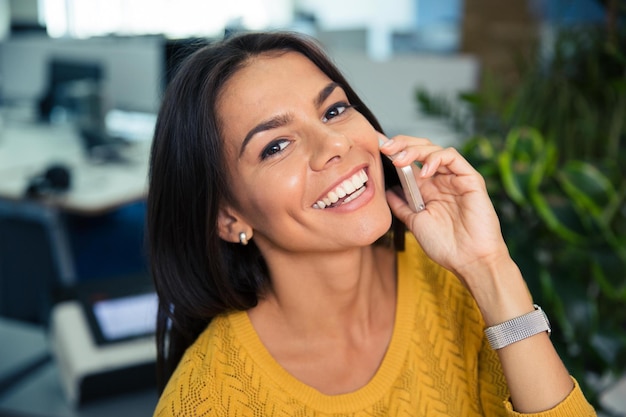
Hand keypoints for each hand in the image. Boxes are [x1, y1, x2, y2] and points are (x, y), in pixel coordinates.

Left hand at [380, 134, 510, 286]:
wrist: (469, 261)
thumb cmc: (445, 246)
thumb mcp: (414, 222)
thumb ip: (401, 205)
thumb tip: (385, 190)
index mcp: (427, 189)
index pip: (410, 161)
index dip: (394, 152)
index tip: (376, 149)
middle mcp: (440, 180)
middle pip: (421, 149)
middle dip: (401, 144)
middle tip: (385, 148)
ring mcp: (455, 178)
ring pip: (434, 149)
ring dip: (414, 150)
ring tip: (399, 159)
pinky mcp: (470, 179)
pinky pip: (453, 157)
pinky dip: (436, 159)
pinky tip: (424, 171)